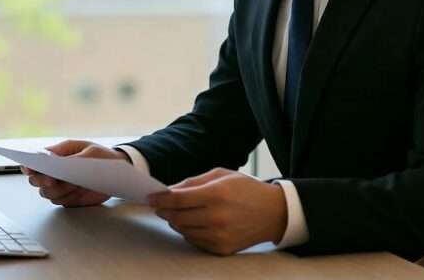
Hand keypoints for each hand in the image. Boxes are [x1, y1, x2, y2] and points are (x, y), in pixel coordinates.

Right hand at [22, 139, 130, 206]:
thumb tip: (54, 161)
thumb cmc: (102, 157)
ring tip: (74, 183)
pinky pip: (60, 201)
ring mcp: (60, 186)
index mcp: (56, 155)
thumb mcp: (89, 152)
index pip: (34, 160)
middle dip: (42, 181)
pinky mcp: (67, 198)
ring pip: (47, 193)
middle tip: (52, 180)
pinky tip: (78, 191)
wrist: (117, 174)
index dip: (28, 165)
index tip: (30, 168)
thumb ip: (71, 158)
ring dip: (58, 190)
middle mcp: (54, 171)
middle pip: (36, 180)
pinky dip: (67, 197)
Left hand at [148, 168, 286, 255]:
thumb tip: (169, 190)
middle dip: (165, 211)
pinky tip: (194, 222)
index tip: (150, 198)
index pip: (178, 200)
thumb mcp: (221, 175)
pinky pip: (195, 241)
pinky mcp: (222, 248)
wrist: (274, 213)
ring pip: (184, 231)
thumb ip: (193, 182)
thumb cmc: (246, 189)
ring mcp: (220, 235)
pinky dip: (189, 232)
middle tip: (160, 206)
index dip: (160, 199)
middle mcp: (217, 217)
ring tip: (178, 213)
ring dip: (176, 222)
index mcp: (216, 195)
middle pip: (177, 218)